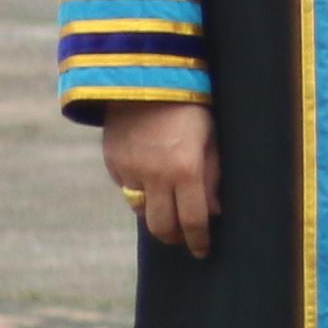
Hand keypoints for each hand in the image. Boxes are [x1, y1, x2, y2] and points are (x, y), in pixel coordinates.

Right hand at [99, 103, 217, 257]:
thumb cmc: (191, 106)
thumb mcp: (211, 138)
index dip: (199, 241)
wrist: (146, 77)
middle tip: (184, 238)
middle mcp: (155, 175)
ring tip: (170, 209)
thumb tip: (214, 212)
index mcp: (186, 169)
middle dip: (175, 237)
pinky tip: (152, 178)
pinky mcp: (113, 163)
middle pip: (162, 227)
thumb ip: (212, 177)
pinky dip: (140, 191)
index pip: (193, 220)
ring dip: (156, 215)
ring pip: (141, 211)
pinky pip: (127, 189)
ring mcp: (130, 170)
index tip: (203, 250)